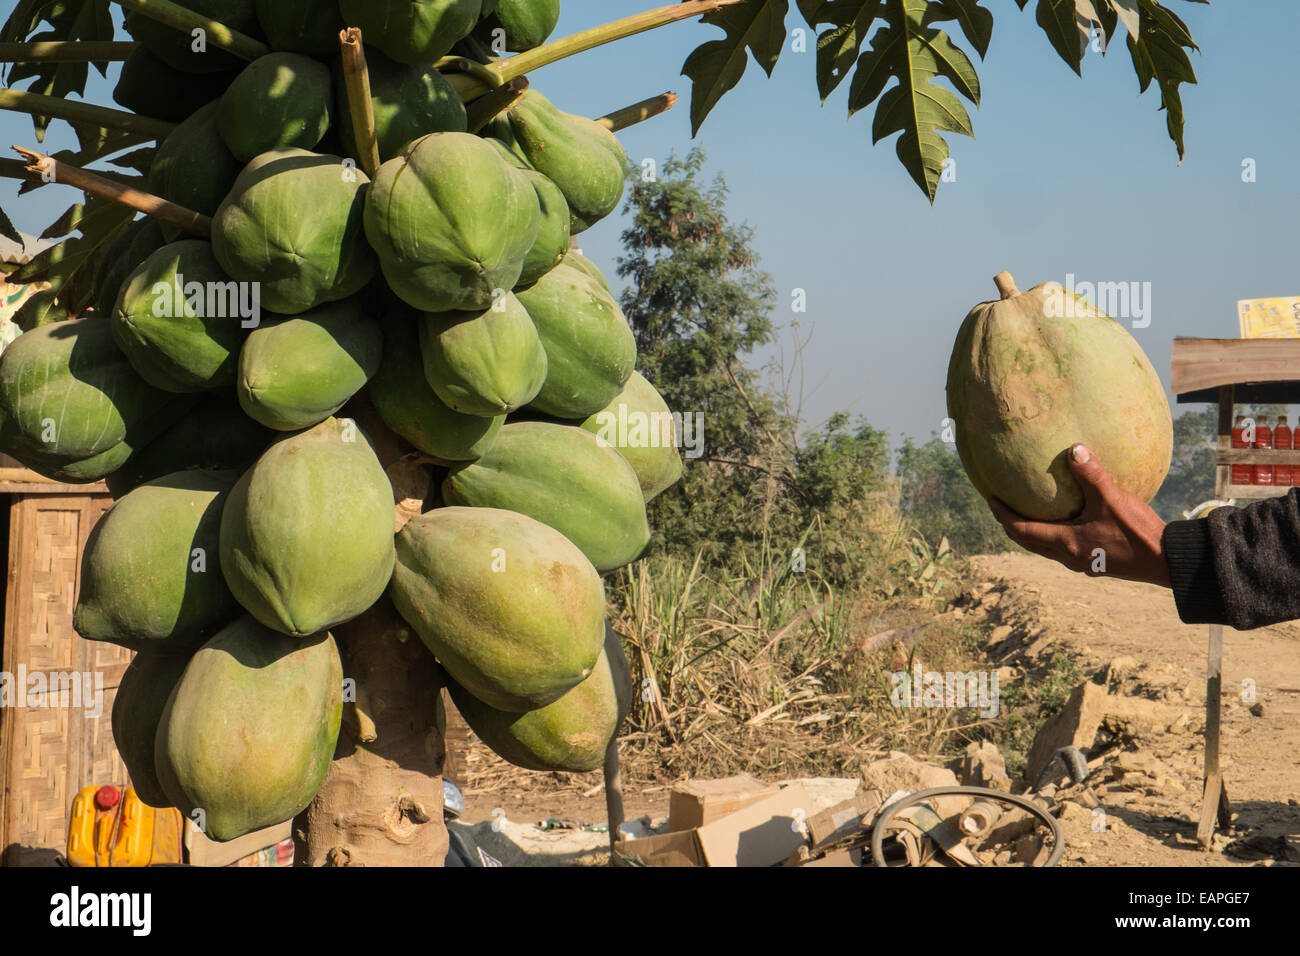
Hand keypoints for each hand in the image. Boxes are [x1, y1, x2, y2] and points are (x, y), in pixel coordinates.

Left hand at [988, 444, 1170, 586]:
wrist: (1167, 561)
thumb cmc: (1138, 532)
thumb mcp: (1112, 499)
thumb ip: (1092, 474)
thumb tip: (1074, 449)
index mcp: (1065, 543)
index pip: (1020, 530)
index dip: (1002, 515)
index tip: (990, 498)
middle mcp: (1068, 557)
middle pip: (1028, 542)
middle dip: (1012, 524)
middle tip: (1001, 505)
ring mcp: (1082, 563)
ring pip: (1045, 548)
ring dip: (1032, 532)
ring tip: (1027, 512)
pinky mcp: (1096, 563)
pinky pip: (1063, 549)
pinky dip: (1052, 535)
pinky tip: (1065, 521)